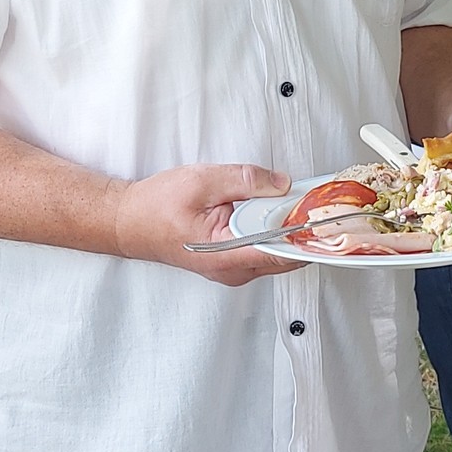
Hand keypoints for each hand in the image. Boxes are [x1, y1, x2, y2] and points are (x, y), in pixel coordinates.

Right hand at [114, 162, 294, 285]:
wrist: (127, 221)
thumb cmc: (155, 207)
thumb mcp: (202, 182)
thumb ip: (245, 181)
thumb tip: (281, 184)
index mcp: (227, 256)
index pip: (283, 253)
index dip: (308, 234)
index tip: (324, 214)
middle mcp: (233, 270)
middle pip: (286, 255)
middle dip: (301, 226)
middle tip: (310, 196)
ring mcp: (232, 270)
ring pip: (276, 253)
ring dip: (286, 227)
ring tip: (289, 199)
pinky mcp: (230, 262)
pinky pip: (262, 249)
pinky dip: (272, 230)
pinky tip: (270, 210)